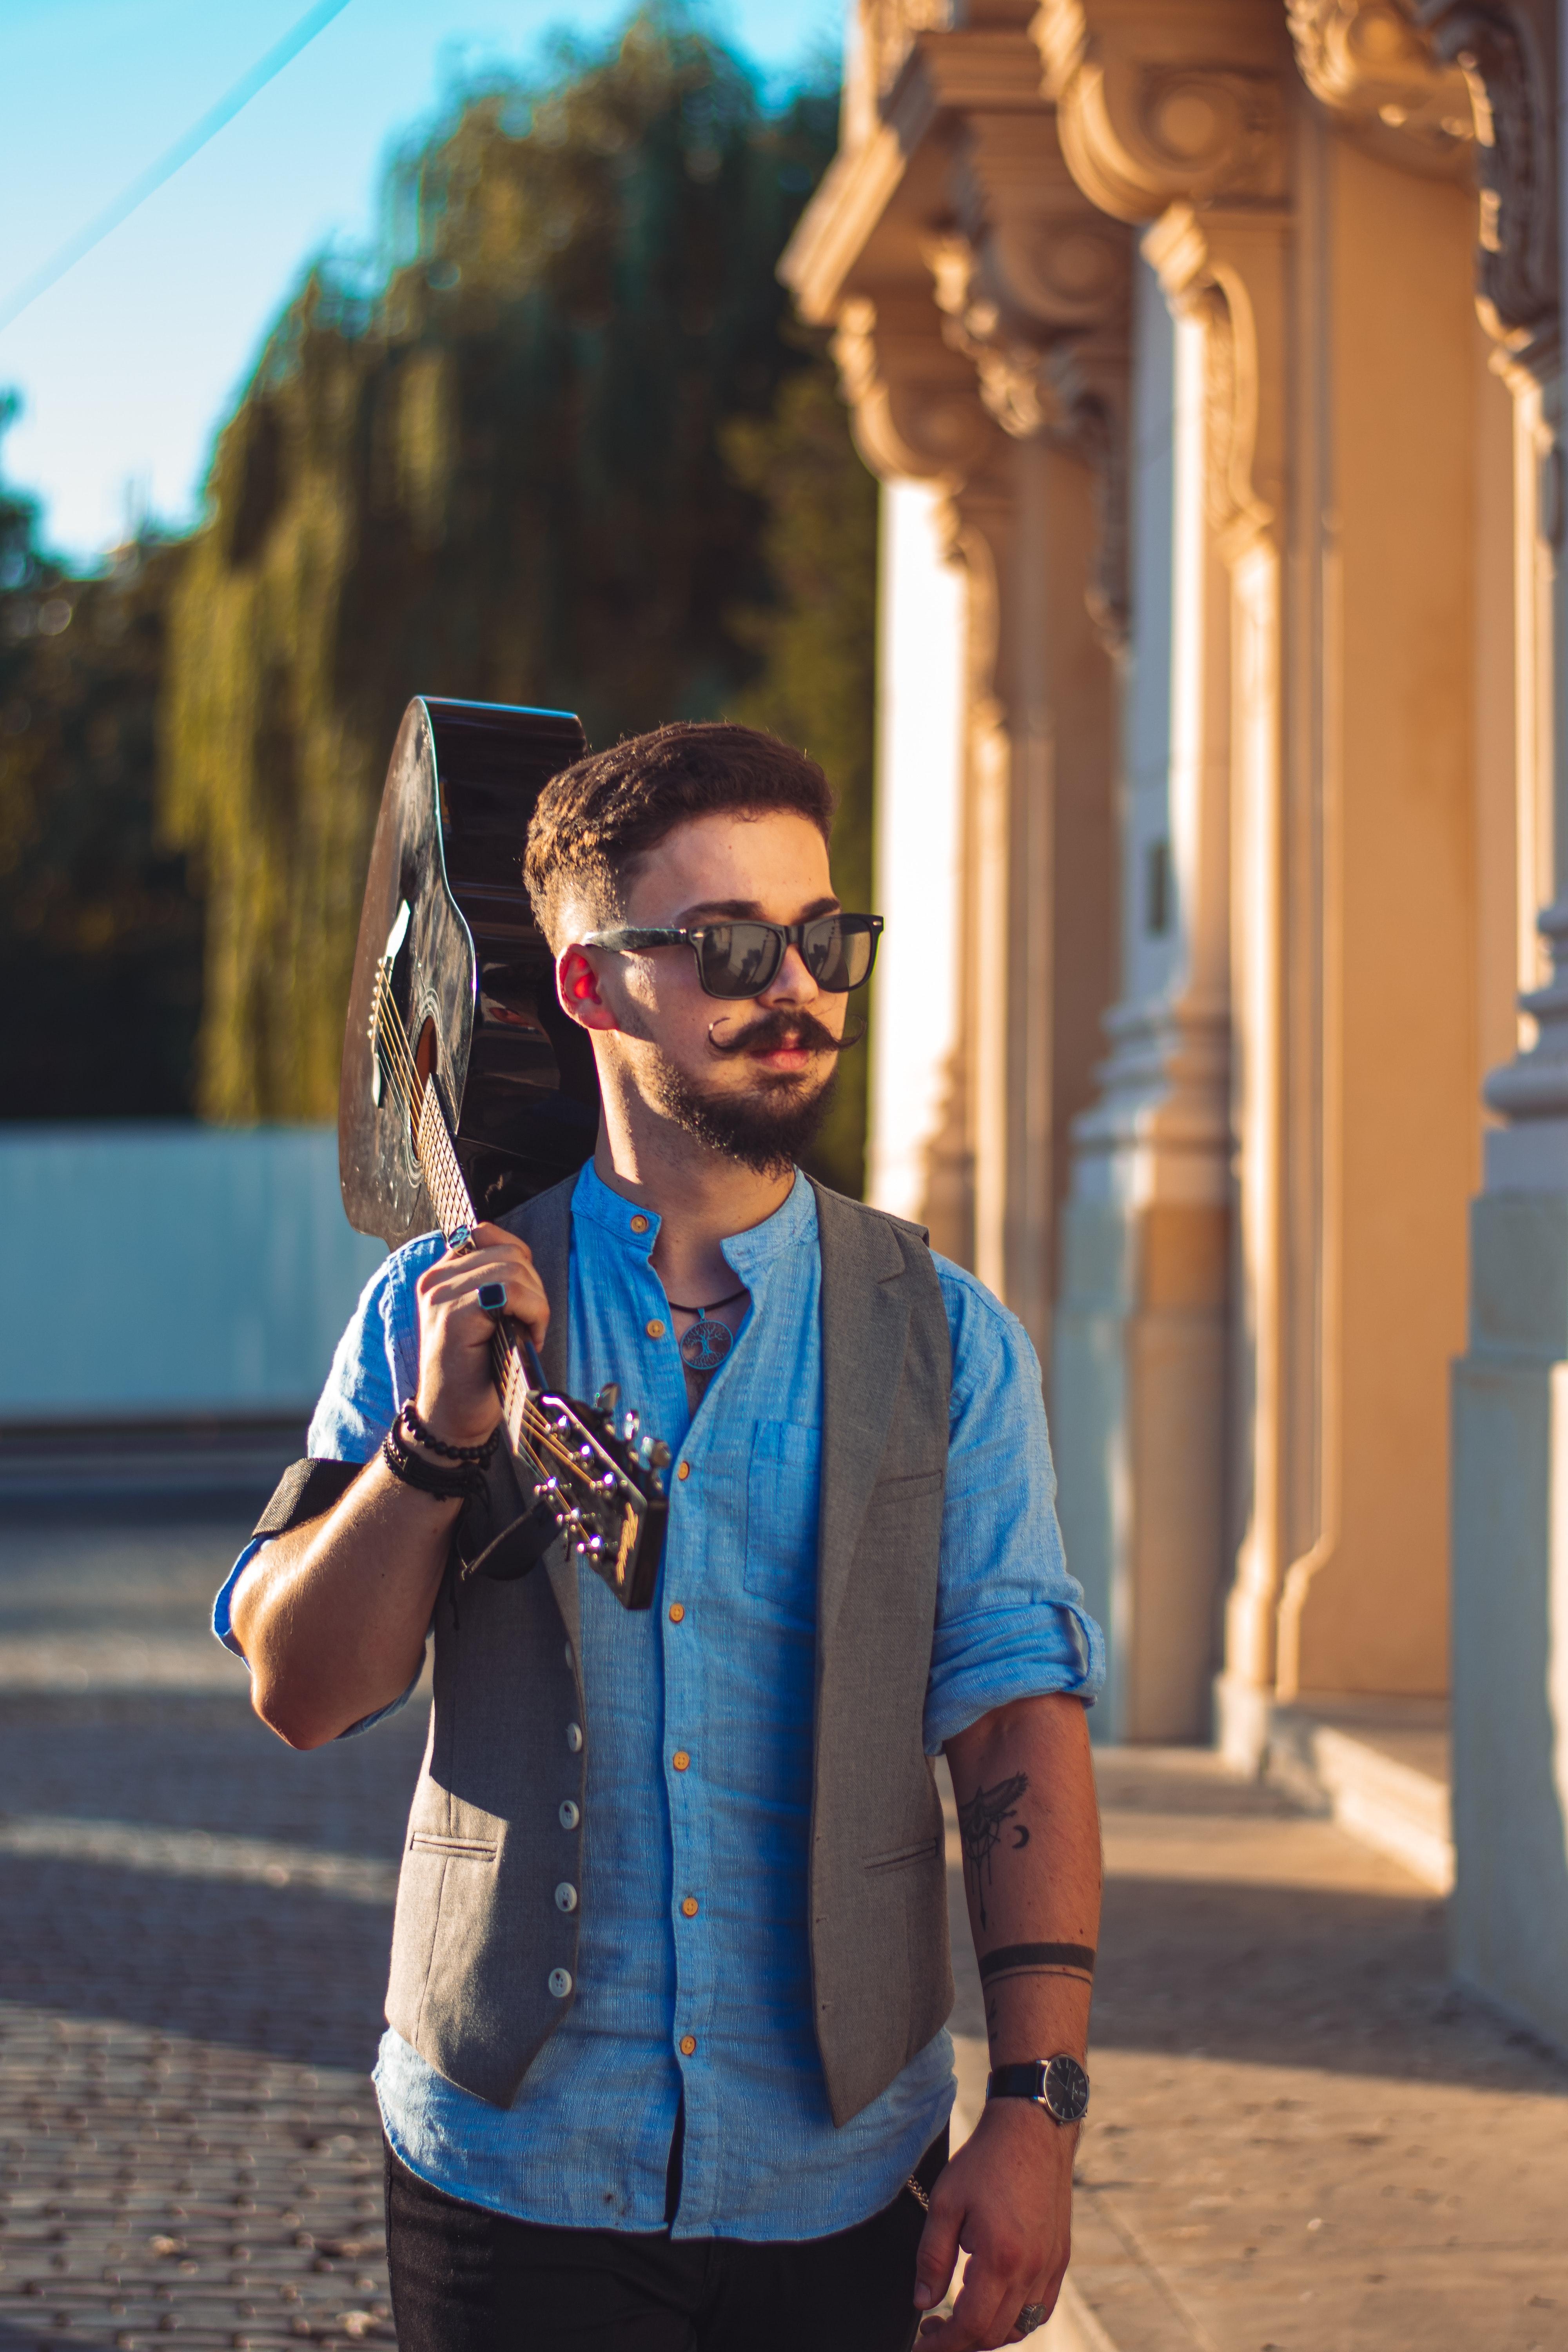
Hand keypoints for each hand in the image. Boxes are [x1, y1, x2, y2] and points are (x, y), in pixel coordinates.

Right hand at [413, 1223, 550, 1449]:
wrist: (451, 1418)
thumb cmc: (474, 1372)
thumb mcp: (483, 1317)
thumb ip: (491, 1282)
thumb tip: (522, 1260)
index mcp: (441, 1275)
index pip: (489, 1235)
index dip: (519, 1262)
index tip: (523, 1299)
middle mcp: (436, 1280)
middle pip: (509, 1252)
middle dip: (533, 1287)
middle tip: (530, 1324)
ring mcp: (441, 1296)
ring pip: (513, 1268)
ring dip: (536, 1303)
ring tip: (528, 1333)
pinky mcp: (453, 1315)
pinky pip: (509, 1291)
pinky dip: (533, 1312)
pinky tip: (528, 1337)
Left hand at [913, 2099, 1073, 2347]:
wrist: (1032, 2129)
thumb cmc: (986, 2161)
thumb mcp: (945, 2203)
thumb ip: (932, 2258)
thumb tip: (922, 2303)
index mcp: (1002, 2258)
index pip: (971, 2327)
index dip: (942, 2345)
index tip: (920, 2346)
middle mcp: (1032, 2270)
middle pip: (996, 2334)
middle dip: (960, 2342)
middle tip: (932, 2329)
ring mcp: (1051, 2266)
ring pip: (1021, 2327)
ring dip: (989, 2333)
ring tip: (959, 2318)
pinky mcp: (1060, 2258)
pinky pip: (1040, 2308)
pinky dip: (1016, 2319)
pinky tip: (995, 2304)